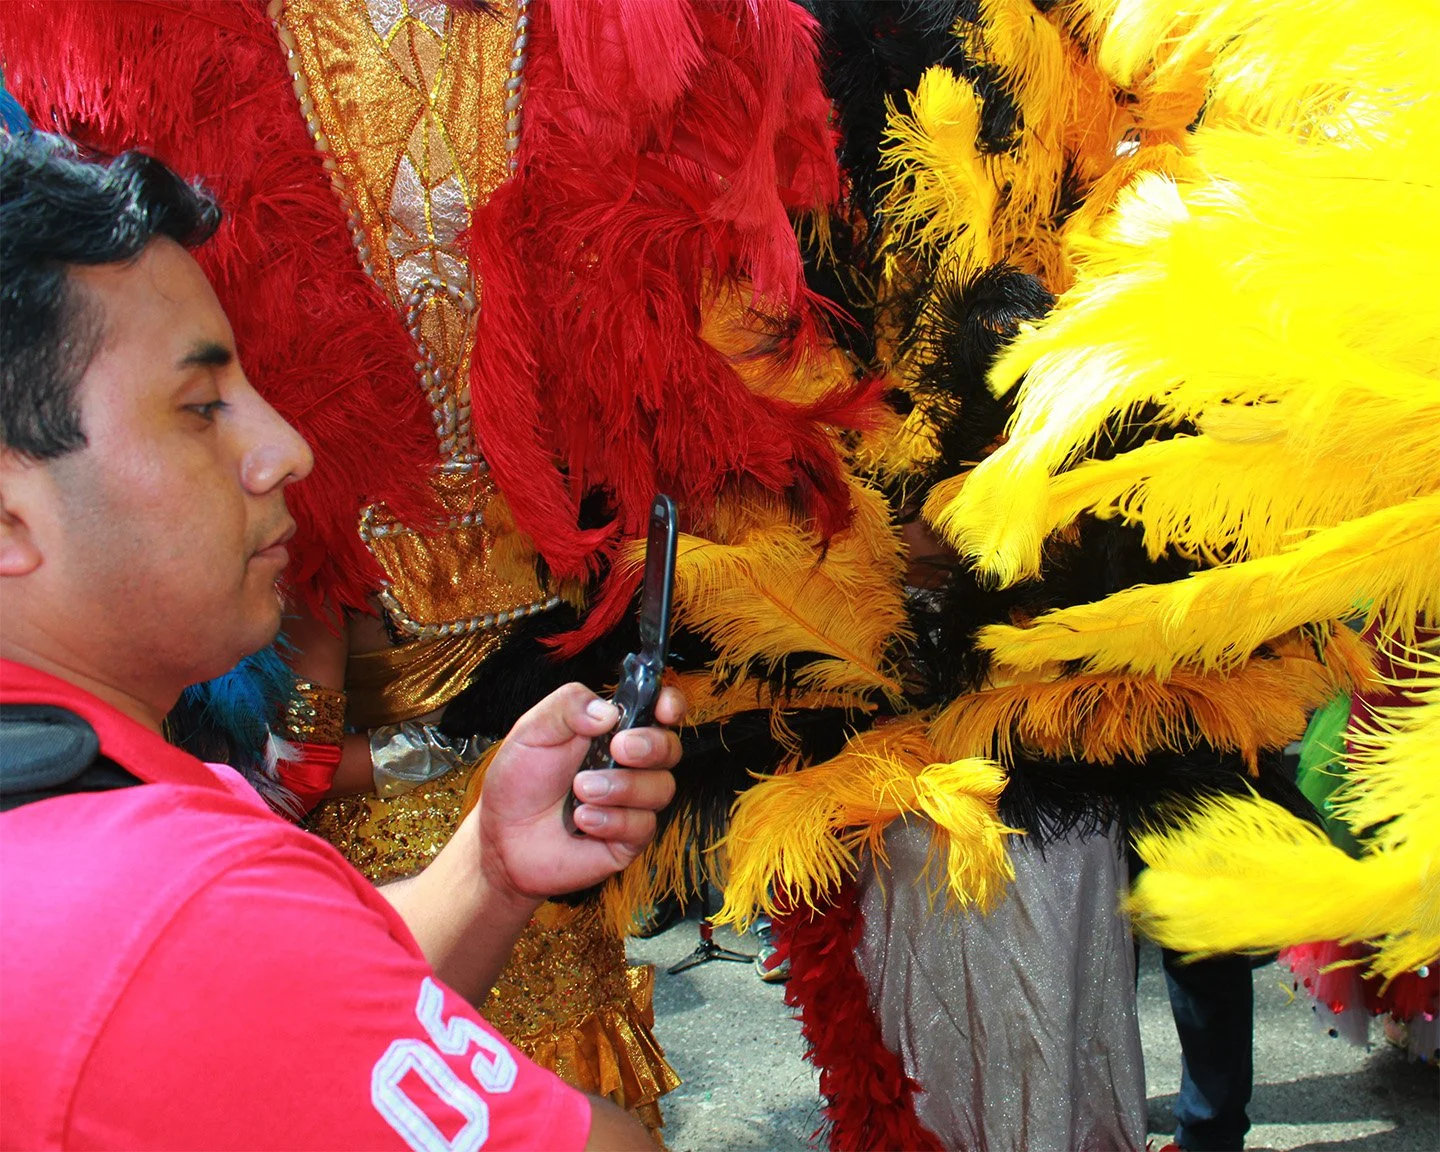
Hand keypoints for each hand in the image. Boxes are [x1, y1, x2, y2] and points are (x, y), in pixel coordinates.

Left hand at [476, 682, 683, 903]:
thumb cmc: (519, 781)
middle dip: (651, 746)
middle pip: (670, 748)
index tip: (663, 709)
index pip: (657, 710)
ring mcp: (631, 802)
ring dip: (622, 786)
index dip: (670, 705)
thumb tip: (608, 711)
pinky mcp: (628, 839)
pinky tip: (582, 819)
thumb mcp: (533, 731)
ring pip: (661, 788)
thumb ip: (568, 706)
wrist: (501, 837)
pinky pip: (643, 825)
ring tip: (581, 790)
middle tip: (618, 749)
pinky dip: (613, 820)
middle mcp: (629, 764)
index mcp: (612, 730)